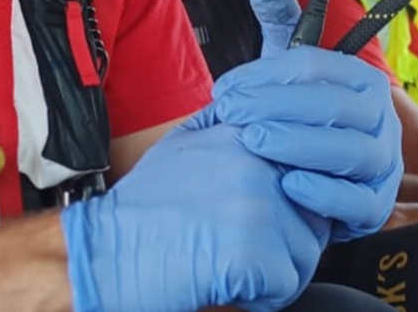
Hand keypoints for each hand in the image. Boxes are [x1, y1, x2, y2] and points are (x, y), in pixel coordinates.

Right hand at [61, 106, 323, 311]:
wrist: (104, 254)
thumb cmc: (141, 210)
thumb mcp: (184, 145)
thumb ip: (230, 130)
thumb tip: (266, 123)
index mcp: (246, 132)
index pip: (307, 169)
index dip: (287, 205)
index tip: (253, 219)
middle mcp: (258, 161)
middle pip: (313, 212)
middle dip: (286, 240)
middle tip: (237, 248)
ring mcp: (258, 203)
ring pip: (307, 251)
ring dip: (276, 271)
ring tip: (227, 264)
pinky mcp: (254, 249)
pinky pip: (288, 285)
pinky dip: (262, 298)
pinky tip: (223, 283)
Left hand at [211, 0, 403, 242]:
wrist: (315, 187)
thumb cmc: (301, 125)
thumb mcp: (290, 77)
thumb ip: (281, 29)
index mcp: (361, 81)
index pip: (316, 66)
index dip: (268, 73)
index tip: (223, 87)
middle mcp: (381, 120)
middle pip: (334, 106)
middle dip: (277, 105)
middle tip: (229, 112)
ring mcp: (382, 166)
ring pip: (350, 151)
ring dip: (298, 144)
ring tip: (254, 142)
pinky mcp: (376, 208)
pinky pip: (358, 203)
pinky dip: (325, 194)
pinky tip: (288, 185)